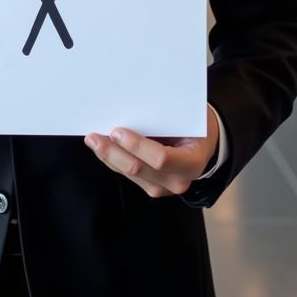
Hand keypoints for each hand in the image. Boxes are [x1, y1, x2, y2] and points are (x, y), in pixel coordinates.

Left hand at [84, 106, 219, 198]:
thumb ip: (165, 117)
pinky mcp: (151, 187)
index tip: (117, 131)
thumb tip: (130, 108)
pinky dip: (113, 160)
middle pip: (138, 169)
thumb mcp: (188, 118)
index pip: (161, 158)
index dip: (137, 146)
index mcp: (192, 162)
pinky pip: (127, 175)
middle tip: (94, 136)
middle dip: (113, 152)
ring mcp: (163, 188)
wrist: (203, 144)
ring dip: (108, 156)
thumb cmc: (195, 125)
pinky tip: (102, 147)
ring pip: (128, 174)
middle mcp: (178, 180)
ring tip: (93, 140)